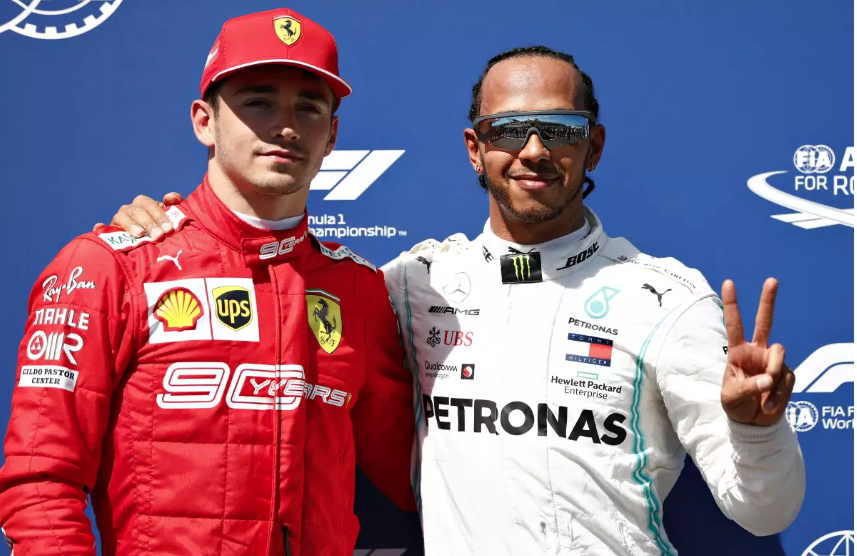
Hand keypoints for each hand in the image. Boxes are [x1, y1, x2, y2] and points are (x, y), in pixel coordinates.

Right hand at [92, 192, 183, 239]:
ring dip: (130, 224)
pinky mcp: (109, 232)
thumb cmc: (162, 230)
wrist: (148, 249)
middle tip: (159, 236)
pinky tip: (99, 228)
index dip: (159, 215)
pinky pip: (102, 229)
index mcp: (144, 204)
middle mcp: (130, 210)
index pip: (150, 205)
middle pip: (137, 211)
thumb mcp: (170, 219)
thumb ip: (174, 205)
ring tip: (139, 234)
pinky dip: (100, 228)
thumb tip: (170, 197)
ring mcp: (119, 220)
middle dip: (149, 223)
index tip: (169, 229)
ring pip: (121, 217)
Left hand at [720, 278, 793, 425]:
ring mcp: (772, 362)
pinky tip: (769, 403)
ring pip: (779, 352)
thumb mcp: (732, 397)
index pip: (734, 324)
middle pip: (764, 322)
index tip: (729, 283)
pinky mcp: (786, 374)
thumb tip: (769, 378)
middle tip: (771, 280)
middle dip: (767, 301)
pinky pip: (786, 377)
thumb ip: (748, 387)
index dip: (732, 304)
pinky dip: (779, 393)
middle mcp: (756, 352)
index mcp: (738, 352)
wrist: (752, 423)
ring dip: (773, 370)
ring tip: (764, 391)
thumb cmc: (736, 406)